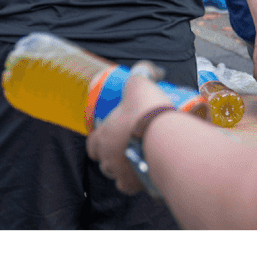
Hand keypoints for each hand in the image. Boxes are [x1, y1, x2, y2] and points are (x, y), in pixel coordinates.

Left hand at [86, 63, 170, 194]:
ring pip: (120, 177)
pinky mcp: (140, 186)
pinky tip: (150, 170)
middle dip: (115, 156)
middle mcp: (109, 160)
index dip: (100, 141)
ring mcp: (123, 175)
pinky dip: (141, 180)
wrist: (163, 135)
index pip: (92, 145)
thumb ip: (144, 73)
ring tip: (141, 158)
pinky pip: (136, 187)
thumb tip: (154, 70)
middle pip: (106, 163)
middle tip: (131, 144)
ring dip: (127, 169)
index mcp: (102, 138)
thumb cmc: (145, 109)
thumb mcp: (139, 83)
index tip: (112, 135)